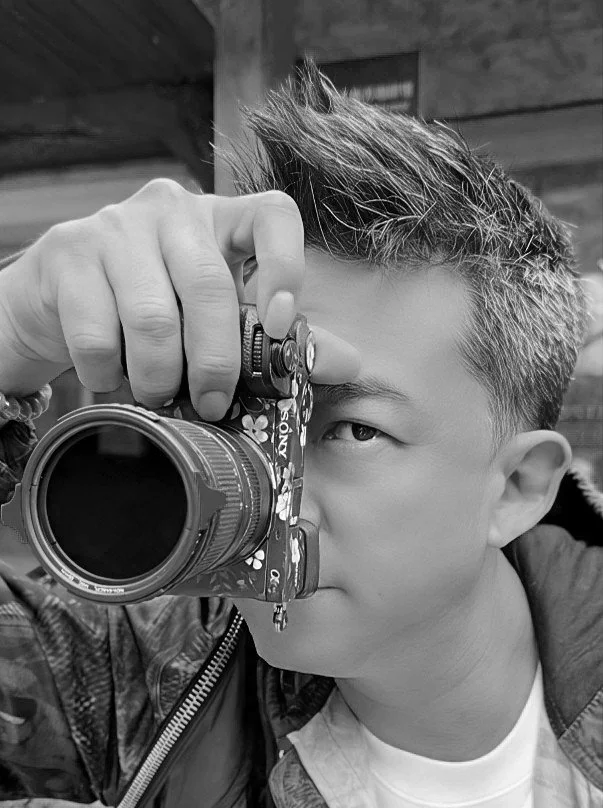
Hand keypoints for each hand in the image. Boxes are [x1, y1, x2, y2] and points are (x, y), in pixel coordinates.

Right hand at [0, 180, 359, 418]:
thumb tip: (348, 363)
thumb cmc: (155, 306)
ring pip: (153, 318)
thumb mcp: (219, 315)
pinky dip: (108, 374)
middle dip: (215, 362)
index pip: (272, 214)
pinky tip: (111, 377)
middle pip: (209, 287)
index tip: (280, 323)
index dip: (286, 266)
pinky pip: (97, 334)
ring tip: (158, 394)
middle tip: (212, 403)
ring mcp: (115, 227)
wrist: (61, 296)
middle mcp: (172, 210)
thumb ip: (279, 337)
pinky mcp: (67, 255)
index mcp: (223, 220)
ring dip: (159, 376)